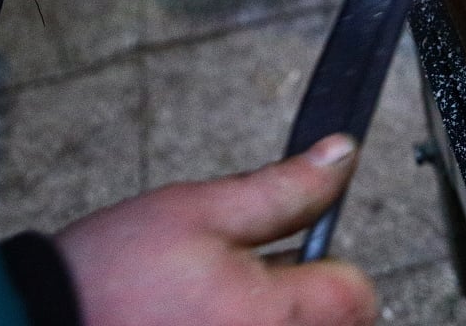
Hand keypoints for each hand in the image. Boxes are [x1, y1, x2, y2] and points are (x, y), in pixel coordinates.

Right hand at [55, 134, 375, 325]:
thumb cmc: (108, 275)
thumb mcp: (199, 209)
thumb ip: (283, 189)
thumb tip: (342, 156)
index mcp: (273, 318)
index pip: (358, 294)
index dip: (329, 265)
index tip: (289, 257)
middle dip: (300, 301)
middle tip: (236, 288)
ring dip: (269, 323)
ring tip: (207, 311)